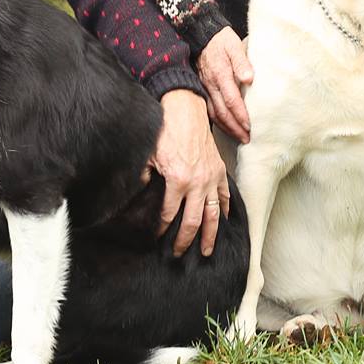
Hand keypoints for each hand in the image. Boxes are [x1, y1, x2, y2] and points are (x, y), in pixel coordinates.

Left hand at [151, 89, 230, 255]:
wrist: (185, 110)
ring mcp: (211, 178)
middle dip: (186, 240)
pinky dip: (225, 210)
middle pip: (193, 221)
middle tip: (180, 253)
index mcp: (177, 181)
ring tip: (207, 250)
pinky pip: (225, 196)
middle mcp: (196, 183)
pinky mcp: (219, 171)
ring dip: (210, 235)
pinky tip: (223, 221)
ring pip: (213, 214)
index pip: (168, 214)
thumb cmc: (166, 131)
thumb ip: (144, 177)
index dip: (162, 228)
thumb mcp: (149, 156)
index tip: (158, 237)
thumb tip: (138, 191)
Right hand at [196, 27, 253, 142]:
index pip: (231, 100)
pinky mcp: (203, 89)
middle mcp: (211, 85)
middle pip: (223, 112)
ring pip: (215, 114)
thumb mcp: (234, 45)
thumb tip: (249, 79)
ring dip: (227, 128)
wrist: (202, 36)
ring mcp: (205, 88)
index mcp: (221, 75)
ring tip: (238, 137)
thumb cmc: (221, 41)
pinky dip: (218, 122)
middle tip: (247, 139)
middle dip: (235, 128)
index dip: (240, 115)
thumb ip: (242, 61)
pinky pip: (209, 109)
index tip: (249, 126)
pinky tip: (226, 127)